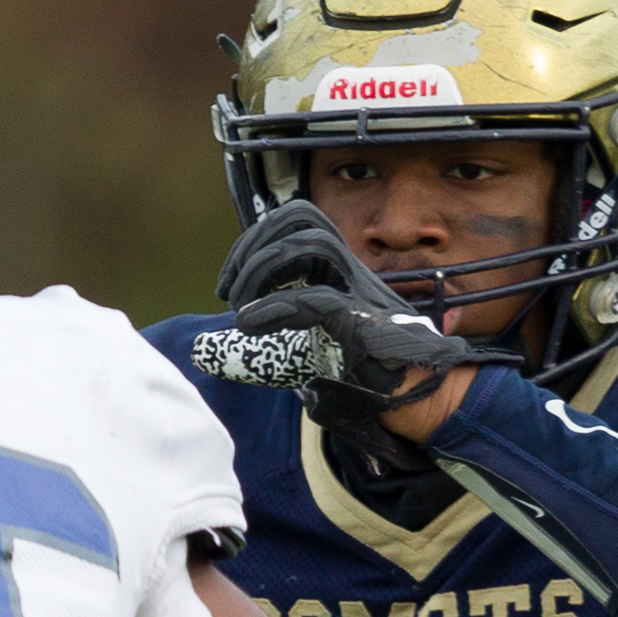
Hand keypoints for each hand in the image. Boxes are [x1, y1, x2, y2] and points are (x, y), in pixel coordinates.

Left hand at [189, 198, 484, 438]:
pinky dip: (273, 308)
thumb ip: (259, 342)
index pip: (300, 221)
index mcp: (339, 271)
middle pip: (304, 218)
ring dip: (261, 270)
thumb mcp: (302, 350)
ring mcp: (362, 293)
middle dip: (253, 245)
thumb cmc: (360, 373)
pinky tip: (248, 326)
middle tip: (227, 290)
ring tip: (238, 309)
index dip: (255, 239)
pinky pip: (318, 298)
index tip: (227, 283)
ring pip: (314, 245)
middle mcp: (352, 272)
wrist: (417, 398)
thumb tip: (200, 350)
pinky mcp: (365, 323)